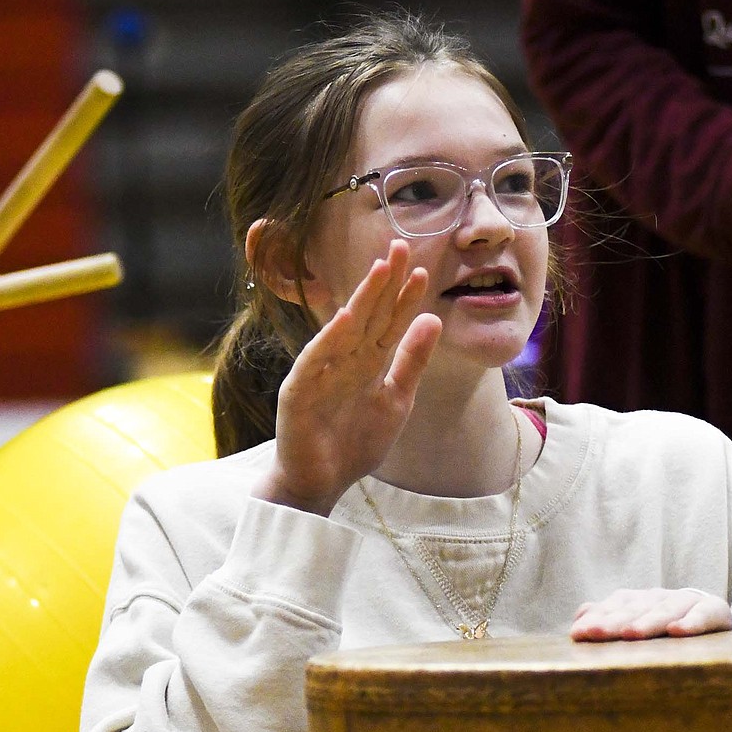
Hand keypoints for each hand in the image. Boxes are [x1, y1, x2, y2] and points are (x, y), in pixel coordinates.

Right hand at [252, 239, 441, 514]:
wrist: (321, 484)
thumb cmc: (355, 443)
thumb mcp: (396, 400)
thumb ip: (411, 361)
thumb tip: (433, 319)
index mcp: (366, 362)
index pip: (388, 323)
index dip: (403, 297)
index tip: (422, 270)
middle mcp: (343, 360)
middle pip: (367, 315)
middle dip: (384, 282)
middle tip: (401, 246)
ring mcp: (319, 373)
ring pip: (344, 330)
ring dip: (362, 299)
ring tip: (380, 270)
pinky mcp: (299, 392)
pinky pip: (316, 361)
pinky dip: (331, 339)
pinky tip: (347, 317)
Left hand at [569, 588, 731, 640]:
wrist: (716, 619)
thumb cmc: (668, 627)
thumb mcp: (640, 623)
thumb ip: (609, 619)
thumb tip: (578, 619)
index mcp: (640, 600)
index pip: (614, 606)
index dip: (596, 618)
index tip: (577, 634)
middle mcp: (660, 597)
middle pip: (635, 609)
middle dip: (613, 621)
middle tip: (595, 633)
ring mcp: (687, 601)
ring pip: (665, 611)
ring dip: (647, 622)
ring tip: (631, 634)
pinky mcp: (715, 609)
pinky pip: (703, 614)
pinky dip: (691, 622)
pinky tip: (677, 632)